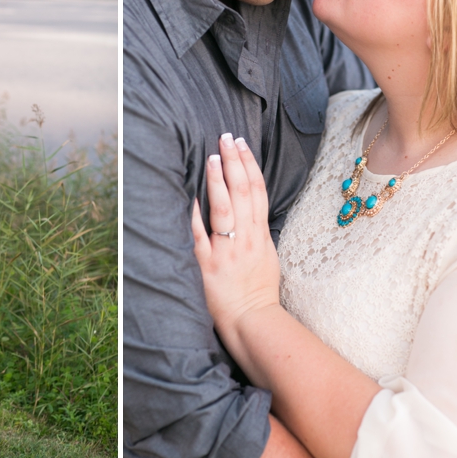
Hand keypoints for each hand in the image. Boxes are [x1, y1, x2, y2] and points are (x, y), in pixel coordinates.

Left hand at [191, 133, 279, 335]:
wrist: (252, 319)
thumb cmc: (258, 290)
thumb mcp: (267, 255)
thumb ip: (258, 231)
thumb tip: (252, 208)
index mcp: (260, 235)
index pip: (257, 191)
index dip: (250, 165)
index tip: (242, 144)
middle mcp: (245, 238)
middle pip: (243, 193)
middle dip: (235, 162)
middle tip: (226, 137)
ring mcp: (226, 250)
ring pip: (224, 209)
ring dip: (218, 181)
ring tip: (212, 157)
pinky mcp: (208, 265)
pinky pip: (200, 236)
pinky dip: (194, 215)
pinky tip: (190, 195)